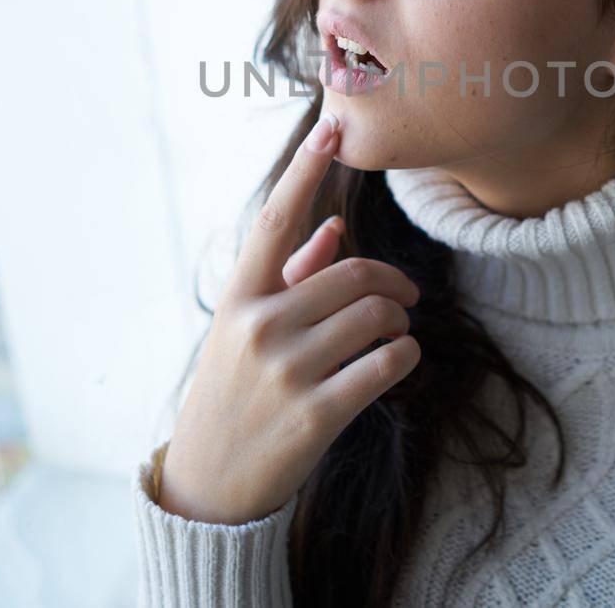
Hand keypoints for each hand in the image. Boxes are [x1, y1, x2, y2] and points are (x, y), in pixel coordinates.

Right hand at [156, 112, 422, 524]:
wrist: (209, 486)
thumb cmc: (233, 396)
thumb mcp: (245, 331)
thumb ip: (288, 277)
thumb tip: (331, 228)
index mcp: (238, 299)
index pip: (274, 220)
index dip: (304, 170)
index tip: (330, 127)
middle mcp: (259, 327)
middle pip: (355, 274)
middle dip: (392, 283)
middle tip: (405, 296)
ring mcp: (286, 372)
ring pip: (376, 316)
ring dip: (400, 320)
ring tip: (395, 332)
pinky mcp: (316, 415)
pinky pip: (386, 365)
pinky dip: (404, 355)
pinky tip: (399, 359)